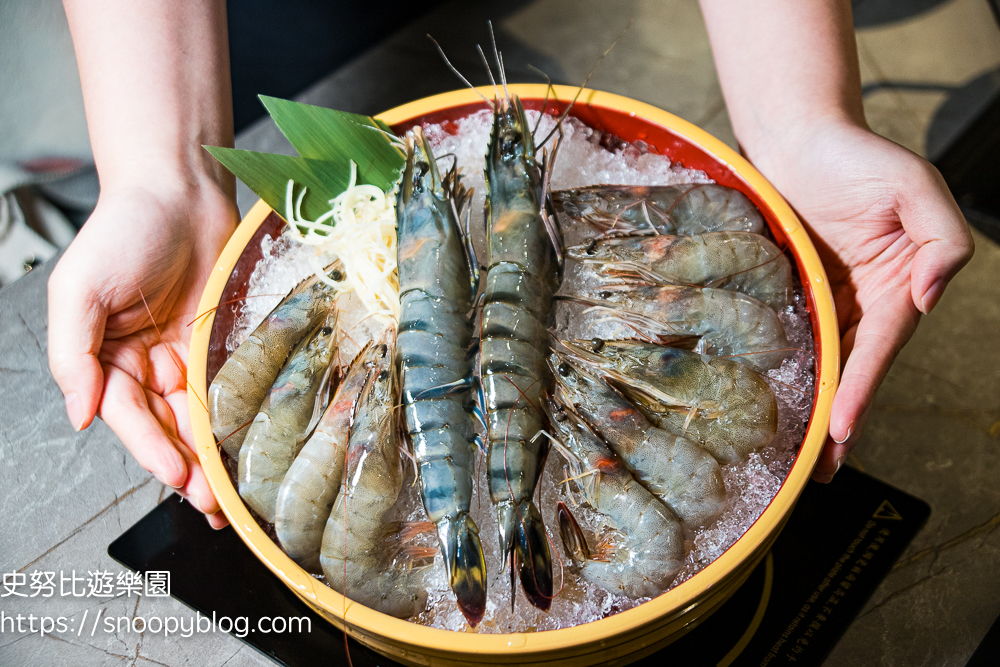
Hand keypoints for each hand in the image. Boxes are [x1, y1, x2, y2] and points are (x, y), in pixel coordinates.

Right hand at [47, 173, 236, 525]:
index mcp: (106, 358)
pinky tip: (251, 448)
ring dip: (214, 456)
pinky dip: (238, 420)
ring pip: (200, 418)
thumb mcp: (78, 289)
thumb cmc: (123, 229)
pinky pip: (230, 389)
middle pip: (166, 427)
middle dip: (187, 468)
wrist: (181, 190)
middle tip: (213, 504)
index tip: (176, 476)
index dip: (150, 449)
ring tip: (233, 494)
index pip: (127, 417)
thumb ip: (70, 355)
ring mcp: (187, 356)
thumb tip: (79, 416)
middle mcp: (147, 364)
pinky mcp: (222, 344)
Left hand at [749, 120, 973, 481]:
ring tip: (797, 456)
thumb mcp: (915, 185)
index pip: (881, 348)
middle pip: (855, 368)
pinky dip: (792, 372)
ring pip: (825, 362)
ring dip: (816, 407)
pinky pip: (796, 339)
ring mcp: (829, 299)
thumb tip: (928, 297)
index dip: (863, 390)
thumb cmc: (857, 156)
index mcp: (900, 283)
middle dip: (841, 419)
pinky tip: (777, 401)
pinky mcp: (795, 292)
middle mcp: (867, 299)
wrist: (797, 137)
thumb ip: (941, 239)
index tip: (843, 430)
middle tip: (819, 470)